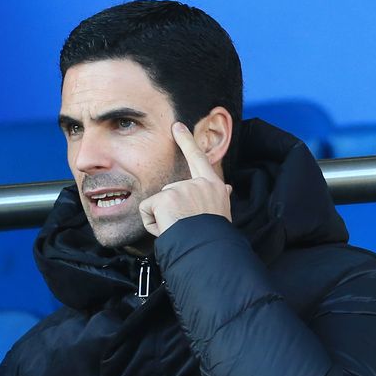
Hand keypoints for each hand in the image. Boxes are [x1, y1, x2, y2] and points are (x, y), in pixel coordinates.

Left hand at [138, 122, 232, 237]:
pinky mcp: (165, 198)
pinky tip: (168, 229)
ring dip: (163, 219)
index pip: (198, 158)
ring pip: (159, 204)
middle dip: (171, 210)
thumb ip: (219, 197)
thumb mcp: (221, 211)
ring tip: (180, 229)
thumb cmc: (214, 237)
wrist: (209, 249)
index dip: (187, 141)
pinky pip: (147, 212)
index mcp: (213, 186)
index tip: (177, 126)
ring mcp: (181, 188)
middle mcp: (198, 183)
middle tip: (187, 226)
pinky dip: (152, 224)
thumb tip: (228, 187)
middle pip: (170, 192)